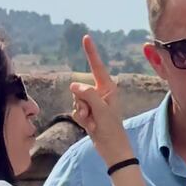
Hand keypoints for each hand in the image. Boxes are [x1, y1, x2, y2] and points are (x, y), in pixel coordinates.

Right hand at [71, 37, 134, 163]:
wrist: (111, 149)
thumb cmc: (111, 129)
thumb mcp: (101, 110)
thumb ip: (88, 95)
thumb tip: (73, 85)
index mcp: (108, 87)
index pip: (97, 66)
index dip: (91, 52)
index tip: (86, 37)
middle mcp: (100, 92)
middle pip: (80, 88)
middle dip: (82, 102)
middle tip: (93, 115)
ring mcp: (93, 102)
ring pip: (76, 100)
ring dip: (81, 112)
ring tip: (93, 122)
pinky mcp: (87, 112)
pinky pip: (75, 110)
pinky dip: (80, 119)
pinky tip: (90, 126)